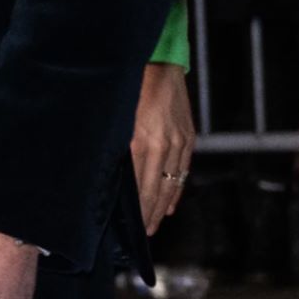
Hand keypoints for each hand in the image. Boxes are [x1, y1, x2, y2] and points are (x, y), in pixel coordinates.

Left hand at [131, 62, 194, 235]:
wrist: (159, 64)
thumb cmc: (129, 87)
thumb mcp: (116, 116)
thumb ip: (116, 145)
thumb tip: (110, 175)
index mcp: (141, 141)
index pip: (140, 186)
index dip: (137, 210)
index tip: (131, 228)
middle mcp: (163, 145)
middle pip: (157, 190)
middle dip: (150, 215)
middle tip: (144, 235)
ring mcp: (179, 142)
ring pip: (171, 183)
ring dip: (163, 206)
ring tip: (156, 224)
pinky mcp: (188, 137)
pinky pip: (183, 171)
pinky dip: (176, 189)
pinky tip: (170, 203)